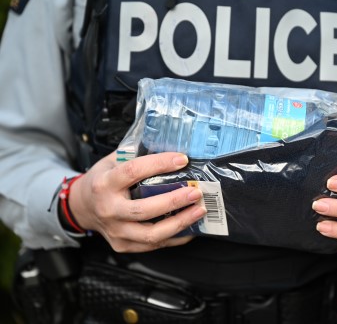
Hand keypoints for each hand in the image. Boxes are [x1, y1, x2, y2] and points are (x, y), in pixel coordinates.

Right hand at [68, 151, 206, 252]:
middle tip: (195, 192)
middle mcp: (109, 209)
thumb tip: (168, 148)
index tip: (182, 160)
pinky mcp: (123, 245)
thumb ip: (135, 155)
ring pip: (151, 234)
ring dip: (180, 223)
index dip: (159, 164)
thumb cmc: (102, 181)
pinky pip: (154, 245)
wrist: (81, 207)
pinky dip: (176, 237)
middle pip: (144, 209)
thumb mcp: (111, 162)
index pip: (133, 171)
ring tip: (199, 210)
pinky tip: (190, 227)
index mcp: (104, 184)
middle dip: (174, 201)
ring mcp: (116, 230)